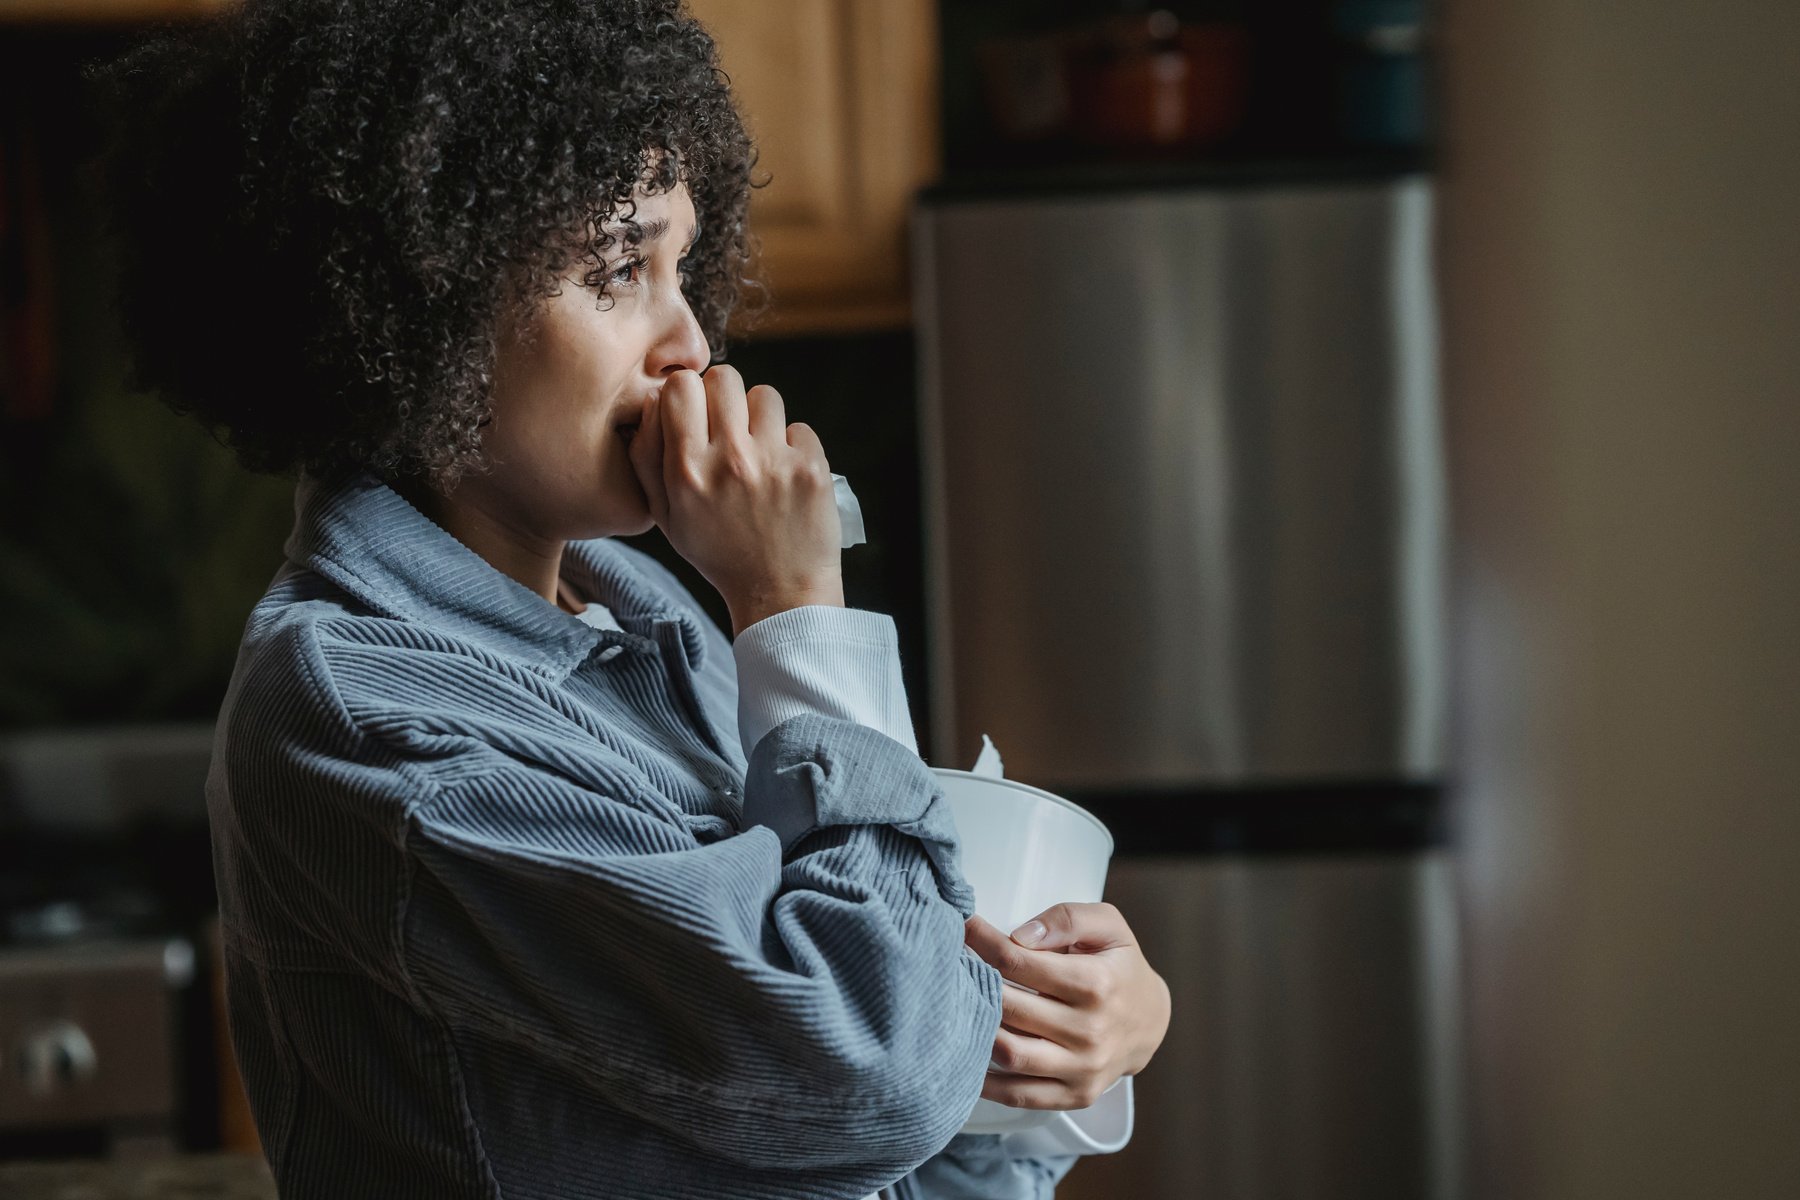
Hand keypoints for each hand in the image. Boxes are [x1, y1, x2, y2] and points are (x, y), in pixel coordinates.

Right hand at [627, 365, 843, 635]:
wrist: (779, 593)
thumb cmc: (719, 553)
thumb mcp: (666, 516)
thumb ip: (648, 456)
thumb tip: (655, 399)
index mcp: (688, 471)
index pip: (681, 386)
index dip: (689, 392)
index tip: (697, 412)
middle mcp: (731, 460)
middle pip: (725, 377)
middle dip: (725, 397)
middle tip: (730, 427)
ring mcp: (775, 462)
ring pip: (765, 395)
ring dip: (762, 418)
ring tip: (760, 453)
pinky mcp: (812, 468)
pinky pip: (800, 427)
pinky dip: (794, 447)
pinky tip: (786, 477)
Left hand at [962, 902, 1170, 1109]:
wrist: (1152, 1019)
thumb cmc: (1121, 967)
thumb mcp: (1108, 926)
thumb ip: (1067, 919)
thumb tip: (1021, 935)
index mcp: (1096, 984)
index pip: (1019, 961)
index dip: (981, 942)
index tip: (961, 928)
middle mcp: (1090, 1031)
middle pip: (1008, 1008)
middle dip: (971, 984)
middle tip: (947, 967)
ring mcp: (1083, 1068)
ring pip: (1010, 1054)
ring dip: (975, 1031)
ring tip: (955, 1009)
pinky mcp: (1076, 1095)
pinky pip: (1020, 1095)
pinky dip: (987, 1083)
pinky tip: (968, 1058)